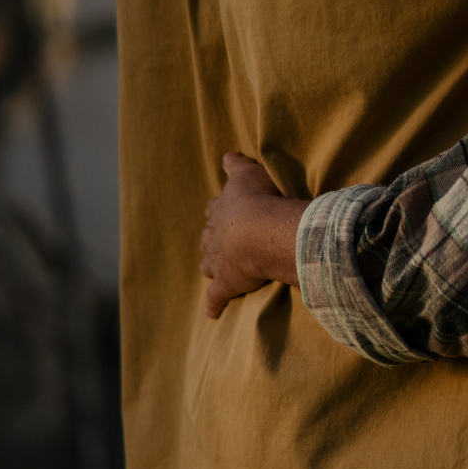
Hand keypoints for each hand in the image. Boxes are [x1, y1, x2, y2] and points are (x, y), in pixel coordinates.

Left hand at [200, 152, 305, 318]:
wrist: (259, 230)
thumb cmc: (258, 198)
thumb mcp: (249, 173)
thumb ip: (237, 165)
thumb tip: (226, 155)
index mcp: (221, 210)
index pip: (214, 209)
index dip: (218, 211)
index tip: (220, 211)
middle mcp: (214, 236)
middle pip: (208, 238)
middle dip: (211, 239)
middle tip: (218, 241)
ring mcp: (219, 261)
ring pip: (209, 265)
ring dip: (211, 266)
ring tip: (213, 269)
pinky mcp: (227, 284)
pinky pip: (216, 298)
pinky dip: (214, 305)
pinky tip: (212, 313)